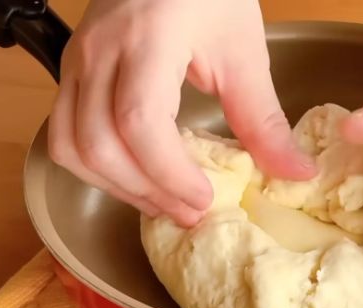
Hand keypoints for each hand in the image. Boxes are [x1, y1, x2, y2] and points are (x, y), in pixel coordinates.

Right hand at [48, 0, 314, 226]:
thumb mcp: (244, 53)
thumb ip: (264, 119)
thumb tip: (296, 174)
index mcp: (148, 39)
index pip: (139, 121)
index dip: (169, 173)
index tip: (206, 199)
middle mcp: (99, 52)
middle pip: (98, 144)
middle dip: (146, 191)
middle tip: (190, 213)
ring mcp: (77, 62)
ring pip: (72, 147)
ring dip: (118, 187)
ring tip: (164, 203)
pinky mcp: (72, 72)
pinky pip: (66, 135)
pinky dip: (98, 169)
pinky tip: (136, 179)